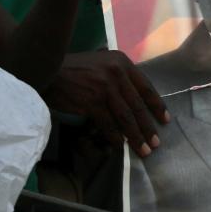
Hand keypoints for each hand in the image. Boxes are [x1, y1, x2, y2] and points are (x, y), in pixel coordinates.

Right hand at [45, 50, 167, 156]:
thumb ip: (117, 73)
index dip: (157, 106)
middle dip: (148, 127)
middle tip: (156, 143)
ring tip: (143, 149)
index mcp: (122, 62)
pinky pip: (108, 123)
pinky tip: (119, 146)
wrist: (45, 69)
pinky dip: (114, 137)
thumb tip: (134, 95)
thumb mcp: (100, 62)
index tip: (165, 120)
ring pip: (126, 117)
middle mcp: (117, 73)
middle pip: (137, 105)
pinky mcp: (91, 101)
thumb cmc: (73, 68)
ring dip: (135, 136)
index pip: (146, 87)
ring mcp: (104, 87)